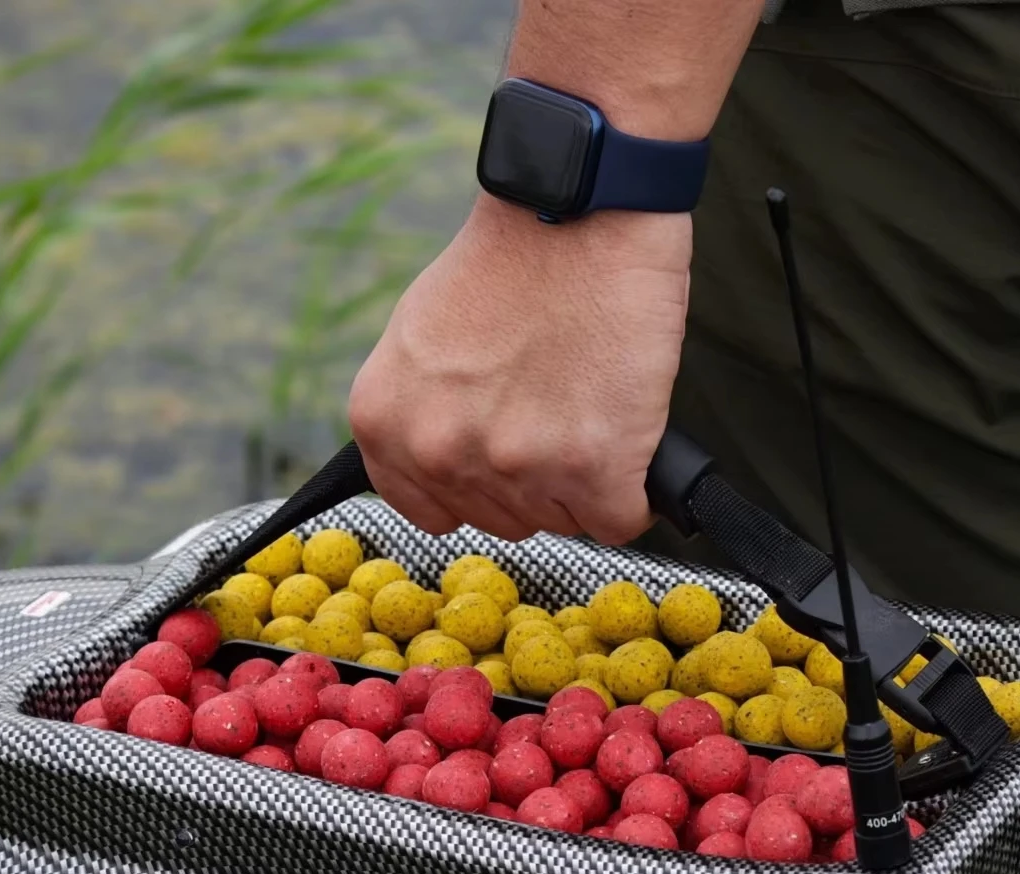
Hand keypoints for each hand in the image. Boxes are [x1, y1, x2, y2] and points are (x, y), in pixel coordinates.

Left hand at [349, 196, 690, 543]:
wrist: (581, 207)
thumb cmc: (510, 260)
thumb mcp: (417, 338)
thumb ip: (419, 413)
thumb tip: (441, 466)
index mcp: (385, 424)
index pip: (431, 513)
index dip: (476, 484)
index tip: (502, 449)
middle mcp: (439, 453)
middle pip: (504, 520)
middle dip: (535, 477)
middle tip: (557, 402)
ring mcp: (514, 467)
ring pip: (563, 520)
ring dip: (585, 478)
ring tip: (590, 400)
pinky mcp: (592, 470)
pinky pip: (620, 520)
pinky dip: (635, 490)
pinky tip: (630, 434)